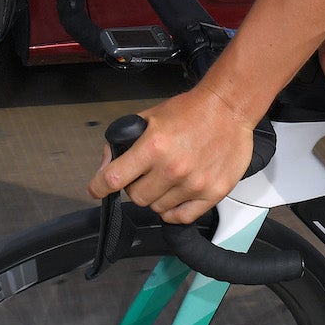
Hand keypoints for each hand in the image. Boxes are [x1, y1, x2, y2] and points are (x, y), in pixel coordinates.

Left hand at [87, 87, 254, 224]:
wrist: (229, 108)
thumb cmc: (192, 110)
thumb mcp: (150, 116)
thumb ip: (125, 140)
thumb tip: (108, 163)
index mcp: (154, 146)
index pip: (114, 178)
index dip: (98, 187)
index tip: (95, 190)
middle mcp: (173, 168)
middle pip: (137, 197)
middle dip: (135, 187)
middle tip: (144, 176)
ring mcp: (194, 183)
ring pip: (158, 208)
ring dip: (157, 197)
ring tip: (166, 180)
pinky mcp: (213, 192)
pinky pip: (182, 217)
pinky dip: (174, 211)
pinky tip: (176, 197)